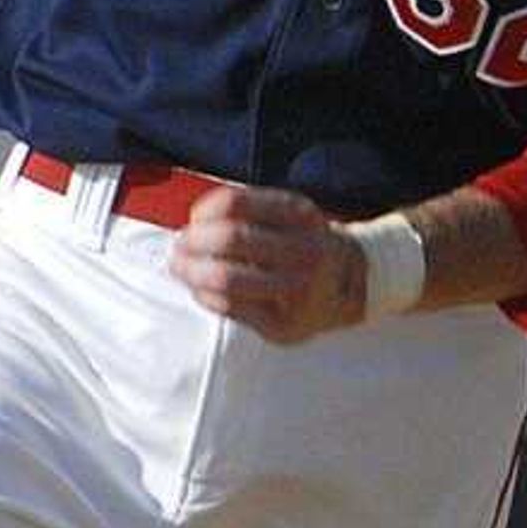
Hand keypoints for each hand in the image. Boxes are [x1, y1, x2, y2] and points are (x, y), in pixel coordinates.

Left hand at [171, 184, 365, 342]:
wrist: (347, 286)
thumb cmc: (300, 246)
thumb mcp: (287, 214)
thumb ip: (247, 211)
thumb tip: (192, 224)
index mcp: (302, 215)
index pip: (236, 203)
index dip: (204, 211)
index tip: (195, 219)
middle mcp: (304, 251)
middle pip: (231, 239)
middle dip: (193, 241)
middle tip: (179, 246)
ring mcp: (297, 290)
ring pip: (226, 278)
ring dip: (192, 271)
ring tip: (181, 268)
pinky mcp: (282, 324)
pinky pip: (229, 307)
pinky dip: (204, 295)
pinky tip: (202, 290)